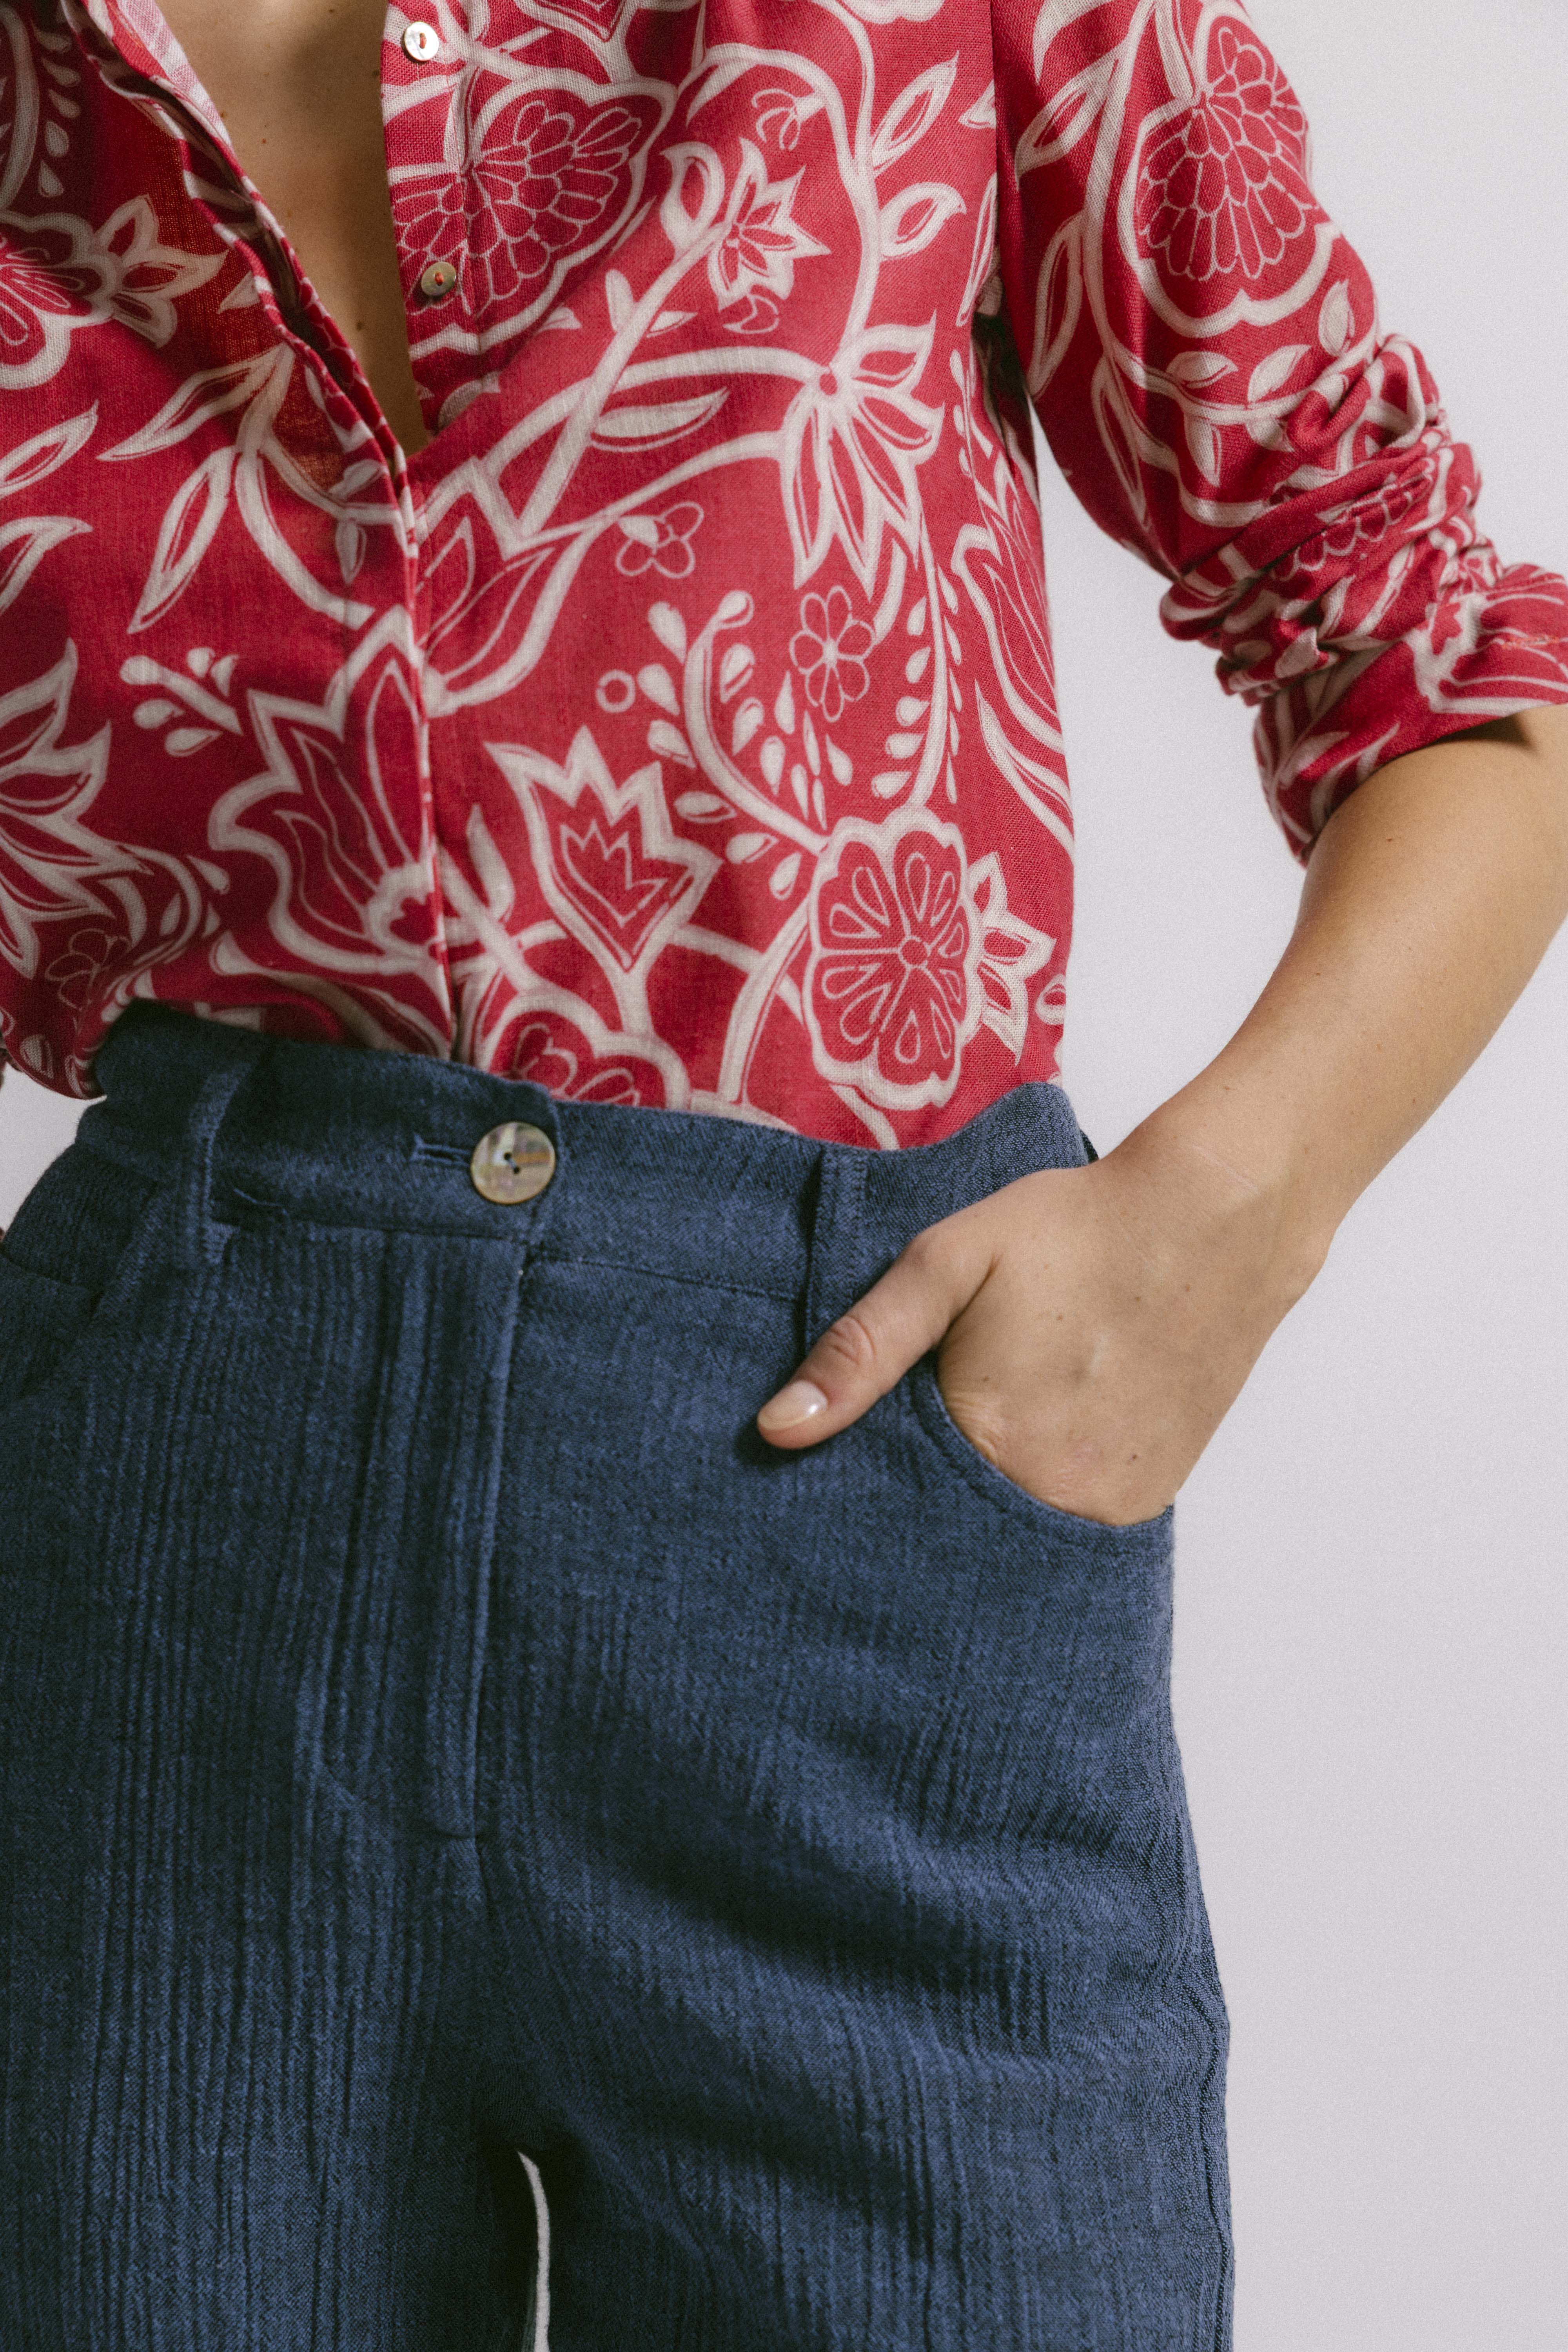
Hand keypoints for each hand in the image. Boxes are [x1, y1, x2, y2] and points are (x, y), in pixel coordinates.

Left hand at [757, 1115, 1325, 1526]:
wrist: (1213, 1217)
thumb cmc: (1072, 1229)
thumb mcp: (945, 1265)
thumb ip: (859, 1349)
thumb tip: (777, 1428)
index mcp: (991, 1444)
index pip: (891, 1509)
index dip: (861, 1491)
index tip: (843, 1472)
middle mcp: (1054, 1497)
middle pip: (953, 1534)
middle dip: (919, 1510)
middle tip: (907, 1459)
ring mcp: (1109, 1508)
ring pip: (1012, 1535)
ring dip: (981, 1507)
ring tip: (977, 1445)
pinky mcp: (1148, 1501)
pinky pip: (1068, 1526)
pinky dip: (1039, 1498)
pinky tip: (1036, 1445)